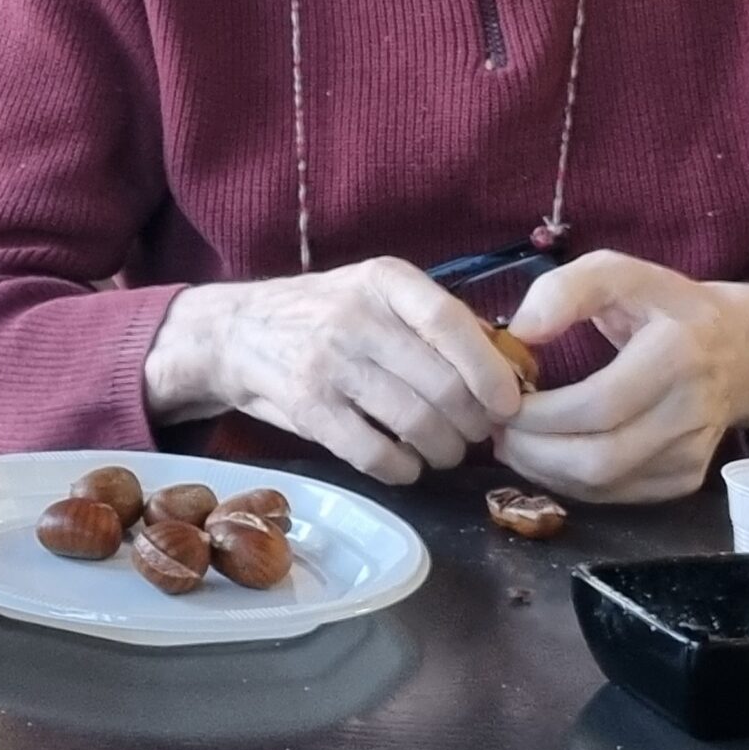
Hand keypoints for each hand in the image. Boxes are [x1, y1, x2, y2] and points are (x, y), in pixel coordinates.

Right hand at [144, 259, 526, 484]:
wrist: (236, 331)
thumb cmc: (324, 314)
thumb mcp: (375, 294)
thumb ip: (434, 321)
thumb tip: (512, 368)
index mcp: (383, 280)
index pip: (449, 323)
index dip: (490, 371)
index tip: (509, 403)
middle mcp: (354, 316)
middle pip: (442, 386)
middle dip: (473, 424)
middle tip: (475, 434)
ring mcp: (327, 363)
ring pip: (416, 424)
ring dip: (445, 451)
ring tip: (444, 451)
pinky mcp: (308, 408)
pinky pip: (376, 454)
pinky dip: (404, 469)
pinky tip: (406, 464)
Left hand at [496, 251, 748, 502]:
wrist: (740, 349)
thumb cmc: (665, 305)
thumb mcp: (619, 272)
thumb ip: (567, 290)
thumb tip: (522, 332)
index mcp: (678, 355)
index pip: (598, 405)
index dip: (540, 413)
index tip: (501, 400)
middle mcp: (692, 412)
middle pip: (599, 457)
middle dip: (533, 449)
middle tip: (497, 427)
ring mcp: (692, 453)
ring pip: (604, 483)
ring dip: (543, 469)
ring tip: (512, 439)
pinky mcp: (685, 479)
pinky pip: (615, 494)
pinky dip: (569, 481)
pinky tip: (546, 453)